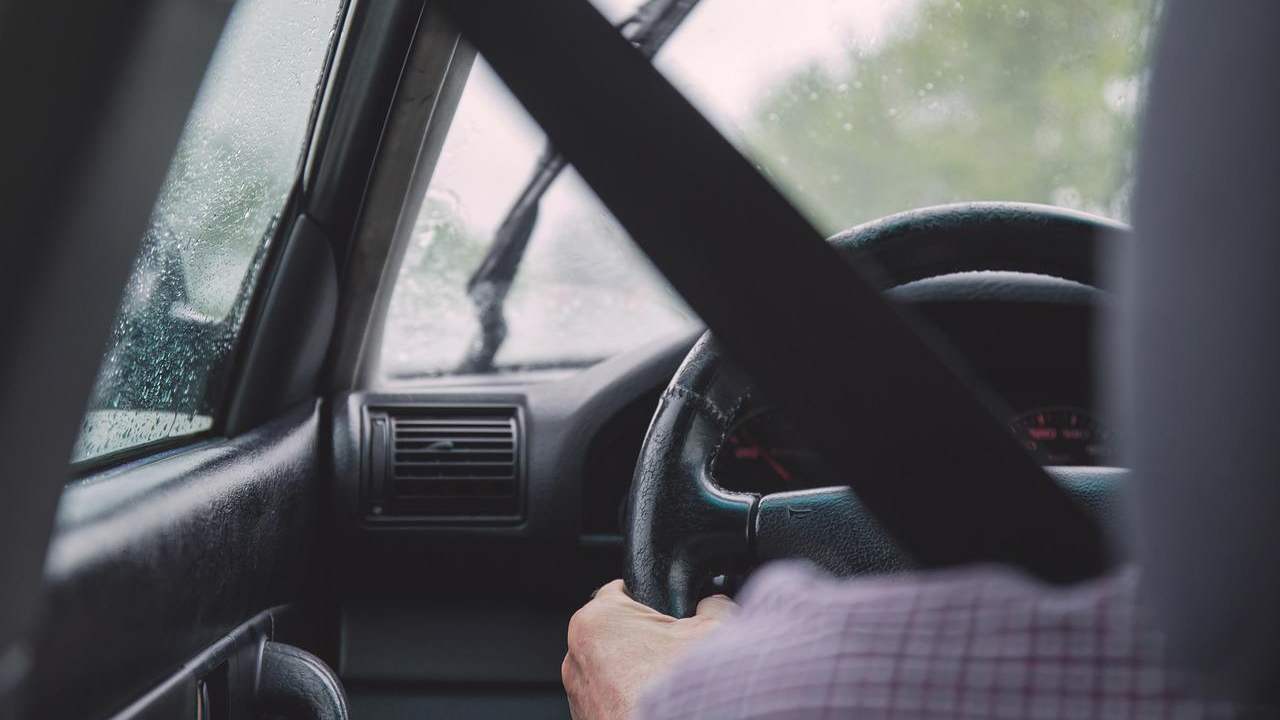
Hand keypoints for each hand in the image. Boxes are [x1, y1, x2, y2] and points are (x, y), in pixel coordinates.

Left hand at [562, 580, 736, 719]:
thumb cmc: (681, 689)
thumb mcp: (714, 630)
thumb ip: (711, 605)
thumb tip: (713, 602)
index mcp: (597, 619)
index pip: (621, 590)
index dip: (652, 599)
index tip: (670, 613)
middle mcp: (576, 655)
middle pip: (617, 632)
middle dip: (646, 640)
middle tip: (676, 654)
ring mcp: (577, 693)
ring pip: (611, 668)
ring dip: (637, 673)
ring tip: (668, 683)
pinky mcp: (585, 718)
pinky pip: (609, 697)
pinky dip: (629, 699)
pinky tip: (656, 706)